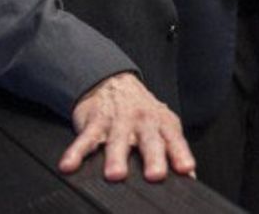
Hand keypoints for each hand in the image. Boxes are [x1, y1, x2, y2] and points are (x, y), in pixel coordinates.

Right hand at [59, 72, 194, 181]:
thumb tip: (189, 177)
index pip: (174, 139)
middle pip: (149, 140)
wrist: (114, 82)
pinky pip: (85, 139)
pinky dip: (76, 152)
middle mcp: (142, 121)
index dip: (181, 154)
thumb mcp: (162, 125)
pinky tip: (69, 165)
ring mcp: (118, 121)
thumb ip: (174, 150)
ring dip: (116, 157)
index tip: (186, 170)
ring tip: (115, 175)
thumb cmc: (142, 112)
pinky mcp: (95, 122)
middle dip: (153, 158)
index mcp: (162, 122)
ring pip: (117, 141)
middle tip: (155, 175)